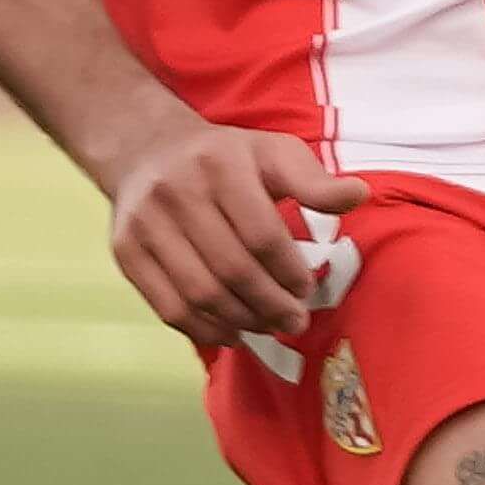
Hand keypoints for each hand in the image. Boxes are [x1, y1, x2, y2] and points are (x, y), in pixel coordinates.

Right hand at [98, 111, 370, 349]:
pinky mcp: (125, 251)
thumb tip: (359, 195)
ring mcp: (145, 224)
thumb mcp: (274, 153)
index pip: (261, 234)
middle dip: (270, 305)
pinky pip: (167, 307)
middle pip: (231, 269)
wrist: (147, 150)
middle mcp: (177, 192)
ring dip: (240, 322)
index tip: (307, 290)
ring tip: (267, 328)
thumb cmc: (226, 158)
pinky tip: (232, 333)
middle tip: (295, 321)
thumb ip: (315, 180)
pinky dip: (204, 329)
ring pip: (199, 293)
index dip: (288, 271)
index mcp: (221, 164)